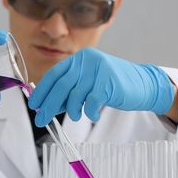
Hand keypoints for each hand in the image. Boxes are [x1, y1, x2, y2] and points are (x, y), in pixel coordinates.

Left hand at [28, 47, 174, 126]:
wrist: (143, 84)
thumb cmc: (112, 86)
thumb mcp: (87, 86)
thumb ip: (68, 93)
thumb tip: (45, 106)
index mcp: (79, 58)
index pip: (54, 74)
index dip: (42, 91)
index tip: (34, 105)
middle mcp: (87, 60)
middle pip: (61, 85)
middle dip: (49, 105)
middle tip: (42, 119)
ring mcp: (99, 69)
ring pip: (76, 94)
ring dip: (71, 110)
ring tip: (74, 116)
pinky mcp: (110, 81)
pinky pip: (92, 101)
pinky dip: (90, 112)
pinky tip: (92, 115)